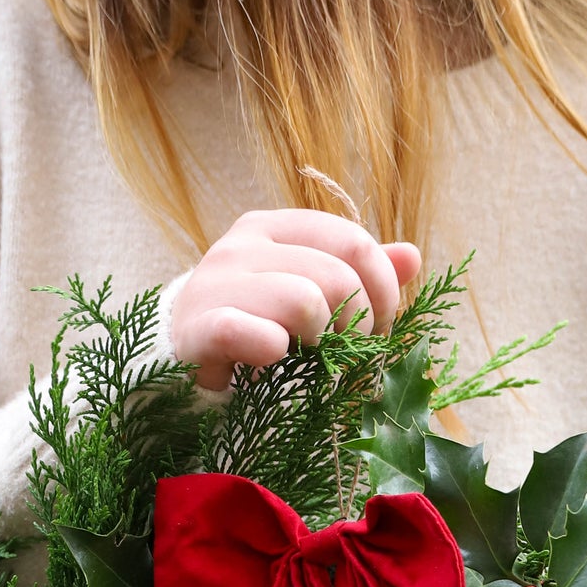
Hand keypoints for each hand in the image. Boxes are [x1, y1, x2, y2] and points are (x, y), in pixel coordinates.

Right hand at [171, 209, 421, 391]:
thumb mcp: (304, 285)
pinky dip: (274, 351)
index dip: (382, 287)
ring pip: (306, 302)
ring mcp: (218, 282)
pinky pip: (256, 334)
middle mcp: (243, 244)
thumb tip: (412, 256)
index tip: (381, 326)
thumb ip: (355, 271)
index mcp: (274, 227)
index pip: (352, 240)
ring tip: (307, 356)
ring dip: (321, 340)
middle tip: (350, 350)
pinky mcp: (200, 326)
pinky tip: (273, 359)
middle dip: (360, 322)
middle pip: (337, 275)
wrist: (174, 354)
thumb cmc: (250, 321)